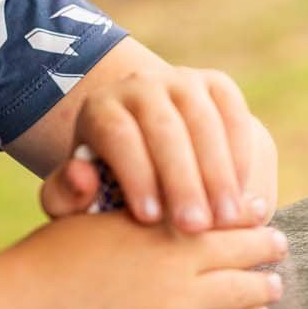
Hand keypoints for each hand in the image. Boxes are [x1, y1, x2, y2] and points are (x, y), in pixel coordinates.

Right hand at [0, 212, 285, 308]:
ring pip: (239, 296)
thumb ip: (137, 207)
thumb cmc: (48, 264)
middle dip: (264, 251)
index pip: (222, 220)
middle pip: (241, 257)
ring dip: (261, 288)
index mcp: (163, 232)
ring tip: (274, 286)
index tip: (261, 216)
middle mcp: (177, 270)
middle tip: (280, 247)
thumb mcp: (95, 220)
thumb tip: (168, 196)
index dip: (246, 218)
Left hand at [42, 66, 268, 231]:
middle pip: (166, 130)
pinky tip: (242, 195)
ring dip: (219, 174)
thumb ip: (65, 194)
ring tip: (227, 219)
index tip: (149, 220)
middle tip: (195, 227)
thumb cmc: (103, 180)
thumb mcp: (73, 191)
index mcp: (101, 107)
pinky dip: (240, 157)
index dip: (136, 176)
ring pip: (205, 124)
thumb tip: (83, 177)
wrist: (140, 140)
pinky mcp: (219, 86)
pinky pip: (235, 118)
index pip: (119, 136)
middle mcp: (143, 84)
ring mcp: (185, 80)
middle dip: (183, 181)